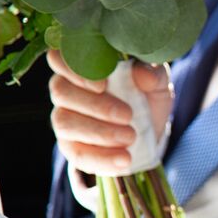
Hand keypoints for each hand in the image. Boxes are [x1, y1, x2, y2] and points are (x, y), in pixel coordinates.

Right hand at [48, 50, 171, 174]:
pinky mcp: (71, 147)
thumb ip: (153, 73)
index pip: (59, 57)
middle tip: (128, 115)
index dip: (75, 70)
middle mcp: (66, 90)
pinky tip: (124, 159)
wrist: (151, 132)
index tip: (102, 84)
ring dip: (100, 132)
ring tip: (130, 137)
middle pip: (61, 91)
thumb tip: (142, 73)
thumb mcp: (157, 83)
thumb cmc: (147, 96)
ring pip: (65, 122)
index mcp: (82, 66)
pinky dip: (102, 158)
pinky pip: (77, 154)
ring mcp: (65, 119)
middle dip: (96, 105)